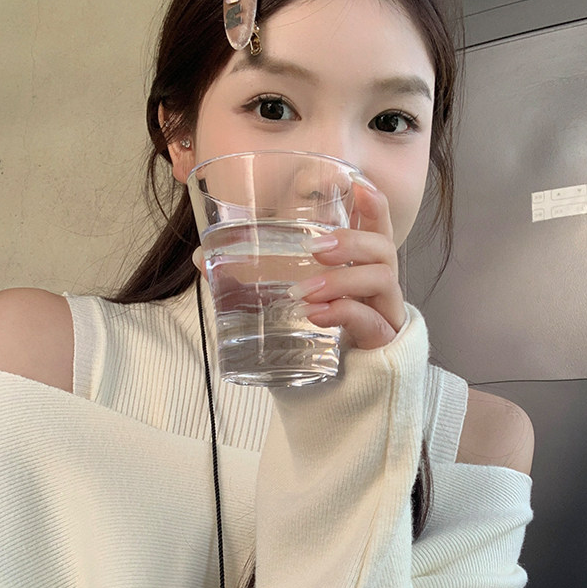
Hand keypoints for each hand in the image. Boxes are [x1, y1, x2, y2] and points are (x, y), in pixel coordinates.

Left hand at [191, 177, 406, 350]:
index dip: (373, 205)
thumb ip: (251, 281)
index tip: (356, 185)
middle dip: (352, 240)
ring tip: (303, 291)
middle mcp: (380, 290)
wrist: (333, 402)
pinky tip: (315, 316)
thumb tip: (200, 257)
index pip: (378, 230)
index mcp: (360, 271)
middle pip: (384, 248)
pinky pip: (372, 321)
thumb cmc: (312, 344)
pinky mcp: (383, 346)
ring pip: (381, 279)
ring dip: (341, 279)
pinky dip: (343, 313)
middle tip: (315, 247)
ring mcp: (385, 317)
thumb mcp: (282, 305)